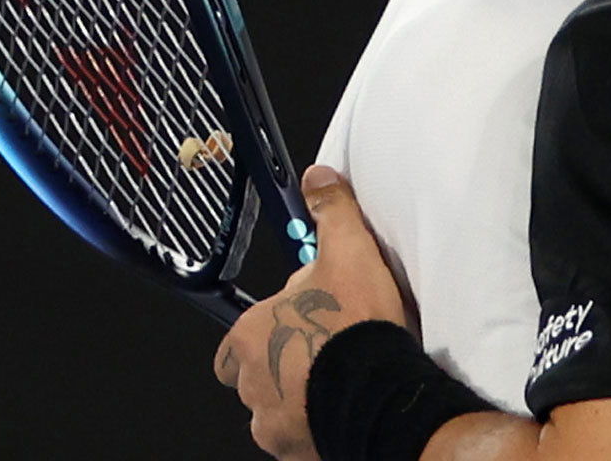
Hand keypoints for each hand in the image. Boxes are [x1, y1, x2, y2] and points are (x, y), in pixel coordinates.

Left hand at [213, 166, 408, 459]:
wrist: (379, 390)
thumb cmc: (357, 325)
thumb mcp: (348, 253)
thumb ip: (332, 213)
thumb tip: (318, 177)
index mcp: (250, 336)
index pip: (231, 347)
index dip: (257, 339)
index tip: (289, 332)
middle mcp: (251, 384)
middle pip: (253, 381)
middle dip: (279, 372)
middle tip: (319, 358)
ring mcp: (271, 422)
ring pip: (274, 413)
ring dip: (296, 403)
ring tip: (335, 387)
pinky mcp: (295, 450)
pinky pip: (298, 441)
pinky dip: (314, 430)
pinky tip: (342, 412)